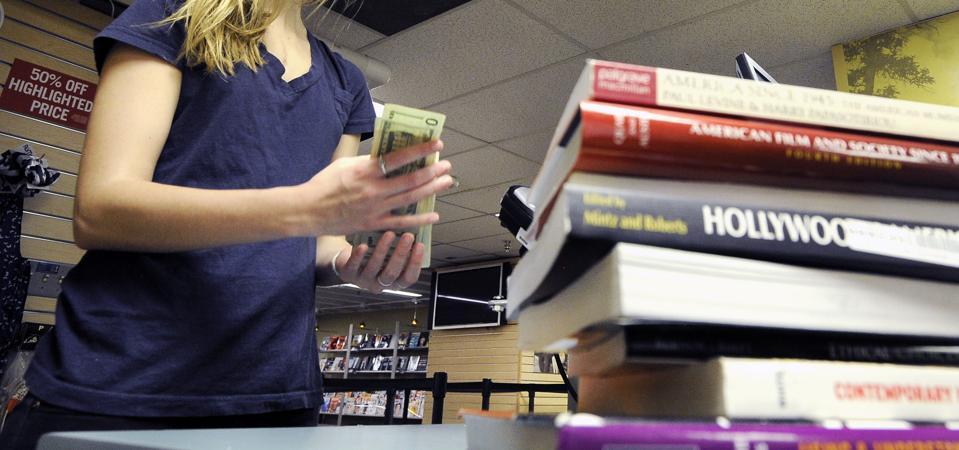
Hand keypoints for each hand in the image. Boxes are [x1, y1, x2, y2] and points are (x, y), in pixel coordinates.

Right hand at [297, 140, 452, 235]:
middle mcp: (374, 190)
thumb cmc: (324, 184)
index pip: (400, 158)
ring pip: (410, 198)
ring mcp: (375, 208)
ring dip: (431, 190)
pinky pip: (401, 222)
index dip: (421, 151)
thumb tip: (388, 156)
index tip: (437, 145)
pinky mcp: (373, 224)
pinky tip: (434, 215)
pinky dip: (419, 219)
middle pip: (411, 180)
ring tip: (446, 182)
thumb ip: (367, 161)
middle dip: (433, 172)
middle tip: (447, 166)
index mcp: (366, 171)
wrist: (308, 211)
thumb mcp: (344, 164)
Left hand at [336, 231, 422, 293]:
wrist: (349, 260)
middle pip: (392, 273)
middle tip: (408, 236)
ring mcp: (363, 281)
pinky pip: (354, 266)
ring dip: (382, 250)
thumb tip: (417, 230)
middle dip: (401, 254)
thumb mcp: (390, 256)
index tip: (420, 245)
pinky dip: (359, 256)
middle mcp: (379, 285)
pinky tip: (364, 245)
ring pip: (374, 268)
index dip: (415, 263)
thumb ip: (401, 250)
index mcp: (393, 282)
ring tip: (390, 233)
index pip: (408, 278)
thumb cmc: (374, 256)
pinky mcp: (348, 274)